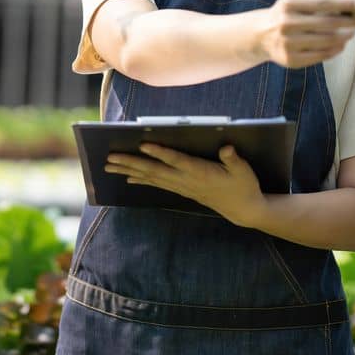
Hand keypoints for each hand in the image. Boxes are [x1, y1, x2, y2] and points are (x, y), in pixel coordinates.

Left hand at [104, 143, 265, 226]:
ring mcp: (182, 186)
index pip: (177, 160)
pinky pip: (157, 184)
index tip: (144, 144)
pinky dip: (141, 179)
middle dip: (131, 163)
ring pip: (151, 177)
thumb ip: (233, 159)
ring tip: (110, 165)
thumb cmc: (244, 186)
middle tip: (110, 157)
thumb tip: (227, 148)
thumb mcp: (244, 171)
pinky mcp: (182, 190)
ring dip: (129, 170)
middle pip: (154, 170)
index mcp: (200, 172)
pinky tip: (128, 177)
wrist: (243, 210)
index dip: (160, 152)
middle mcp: (186, 180)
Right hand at [252, 0, 354, 68]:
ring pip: (326, 41)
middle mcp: (287, 22)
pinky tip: (340, 44)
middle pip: (328, 23)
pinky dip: (334, 50)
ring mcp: (288, 43)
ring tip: (350, 33)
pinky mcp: (291, 59)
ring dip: (344, 37)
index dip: (346, 4)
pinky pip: (320, 56)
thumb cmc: (286, 12)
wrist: (260, 35)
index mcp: (289, 3)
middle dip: (351, 22)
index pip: (323, 2)